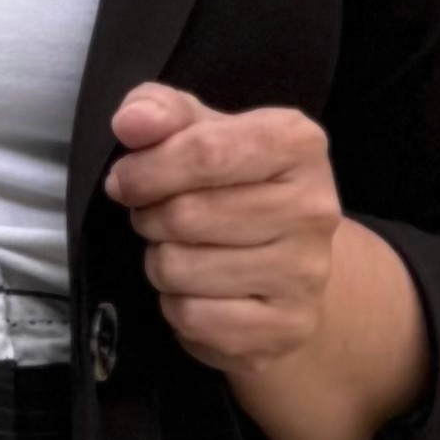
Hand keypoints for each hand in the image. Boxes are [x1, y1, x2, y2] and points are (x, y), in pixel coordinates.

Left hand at [102, 84, 433, 439]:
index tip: (125, 179)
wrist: (293, 266)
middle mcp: (314, 208)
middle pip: (186, 214)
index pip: (206, 150)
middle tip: (157, 218)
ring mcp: (306, 273)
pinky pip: (191, 317)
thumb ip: (163, 112)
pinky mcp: (287, 327)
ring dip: (160, 262)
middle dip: (149, 217)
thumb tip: (132, 122)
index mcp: (297, 144)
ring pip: (180, 269)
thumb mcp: (203, 131)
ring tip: (181, 252)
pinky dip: (176, 306)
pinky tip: (198, 291)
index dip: (147, 168)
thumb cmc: (236, 187)